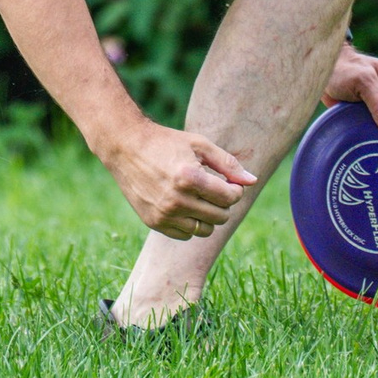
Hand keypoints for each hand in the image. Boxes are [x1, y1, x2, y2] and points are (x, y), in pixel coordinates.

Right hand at [98, 117, 256, 240]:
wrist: (125, 146)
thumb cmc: (166, 142)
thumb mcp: (199, 144)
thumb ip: (228, 163)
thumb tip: (252, 181)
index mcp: (190, 178)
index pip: (229, 197)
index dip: (235, 190)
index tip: (228, 183)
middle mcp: (176, 200)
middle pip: (220, 216)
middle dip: (223, 203)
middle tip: (214, 188)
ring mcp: (164, 214)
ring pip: (205, 229)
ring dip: (209, 216)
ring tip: (200, 198)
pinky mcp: (154, 222)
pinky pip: (185, 234)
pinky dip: (190, 223)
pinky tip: (184, 205)